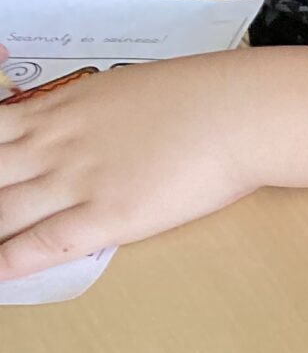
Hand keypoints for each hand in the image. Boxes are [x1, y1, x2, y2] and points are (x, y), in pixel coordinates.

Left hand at [0, 55, 258, 277]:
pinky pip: (44, 244)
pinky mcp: (107, 215)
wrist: (238, 112)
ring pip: (2, 210)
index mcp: (54, 110)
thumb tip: (81, 125)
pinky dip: (11, 262)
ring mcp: (75, 181)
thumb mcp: (121, 89)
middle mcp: (52, 145)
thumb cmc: (197, 94)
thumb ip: (88, 112)